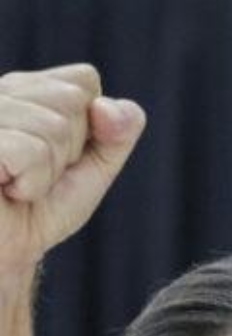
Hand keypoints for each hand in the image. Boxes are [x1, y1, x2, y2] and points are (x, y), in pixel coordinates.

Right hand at [0, 65, 145, 277]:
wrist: (1, 253)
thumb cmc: (36, 210)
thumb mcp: (91, 169)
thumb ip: (117, 134)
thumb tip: (108, 107)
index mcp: (22, 88)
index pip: (83, 81)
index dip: (86, 129)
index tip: (54, 157)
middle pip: (71, 101)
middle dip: (66, 151)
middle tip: (32, 176)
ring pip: (52, 127)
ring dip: (45, 172)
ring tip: (14, 184)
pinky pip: (28, 151)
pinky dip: (29, 183)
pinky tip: (3, 188)